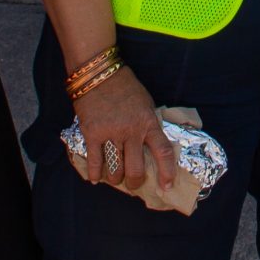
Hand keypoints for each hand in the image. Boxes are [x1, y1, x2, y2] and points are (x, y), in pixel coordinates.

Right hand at [71, 65, 174, 195]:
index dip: (167, 172)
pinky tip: (96, 179)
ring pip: (115, 169)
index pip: (163, 152)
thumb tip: (152, 147)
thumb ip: (149, 125)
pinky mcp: (92, 133)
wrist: (99, 73)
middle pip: (136, 168)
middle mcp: (131, 131)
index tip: (166, 186)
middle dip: (135, 182)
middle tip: (133, 184)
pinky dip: (95, 173)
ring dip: (116, 178)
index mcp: (148, 123)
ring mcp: (111, 133)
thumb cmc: (126, 87)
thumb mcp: (146, 104)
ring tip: (115, 178)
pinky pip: (95, 160)